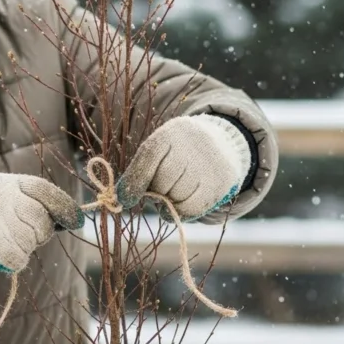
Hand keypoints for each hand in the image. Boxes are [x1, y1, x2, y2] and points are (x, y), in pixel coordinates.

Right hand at [0, 173, 83, 275]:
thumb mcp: (5, 197)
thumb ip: (32, 203)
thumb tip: (70, 218)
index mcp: (6, 183)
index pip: (43, 190)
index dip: (63, 206)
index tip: (76, 220)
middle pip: (40, 220)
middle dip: (39, 232)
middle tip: (22, 234)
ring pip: (30, 242)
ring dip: (24, 247)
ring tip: (4, 241)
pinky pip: (18, 259)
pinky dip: (14, 261)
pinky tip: (0, 254)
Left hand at [117, 114, 251, 220]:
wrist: (219, 144)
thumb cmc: (177, 153)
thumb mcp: (158, 151)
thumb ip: (139, 171)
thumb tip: (121, 199)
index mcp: (172, 132)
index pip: (149, 157)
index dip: (134, 182)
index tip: (125, 199)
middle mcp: (194, 145)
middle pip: (163, 182)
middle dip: (157, 191)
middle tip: (161, 187)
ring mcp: (211, 163)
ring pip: (178, 198)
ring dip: (170, 202)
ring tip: (175, 190)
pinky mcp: (222, 182)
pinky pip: (193, 208)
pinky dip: (182, 211)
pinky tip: (182, 202)